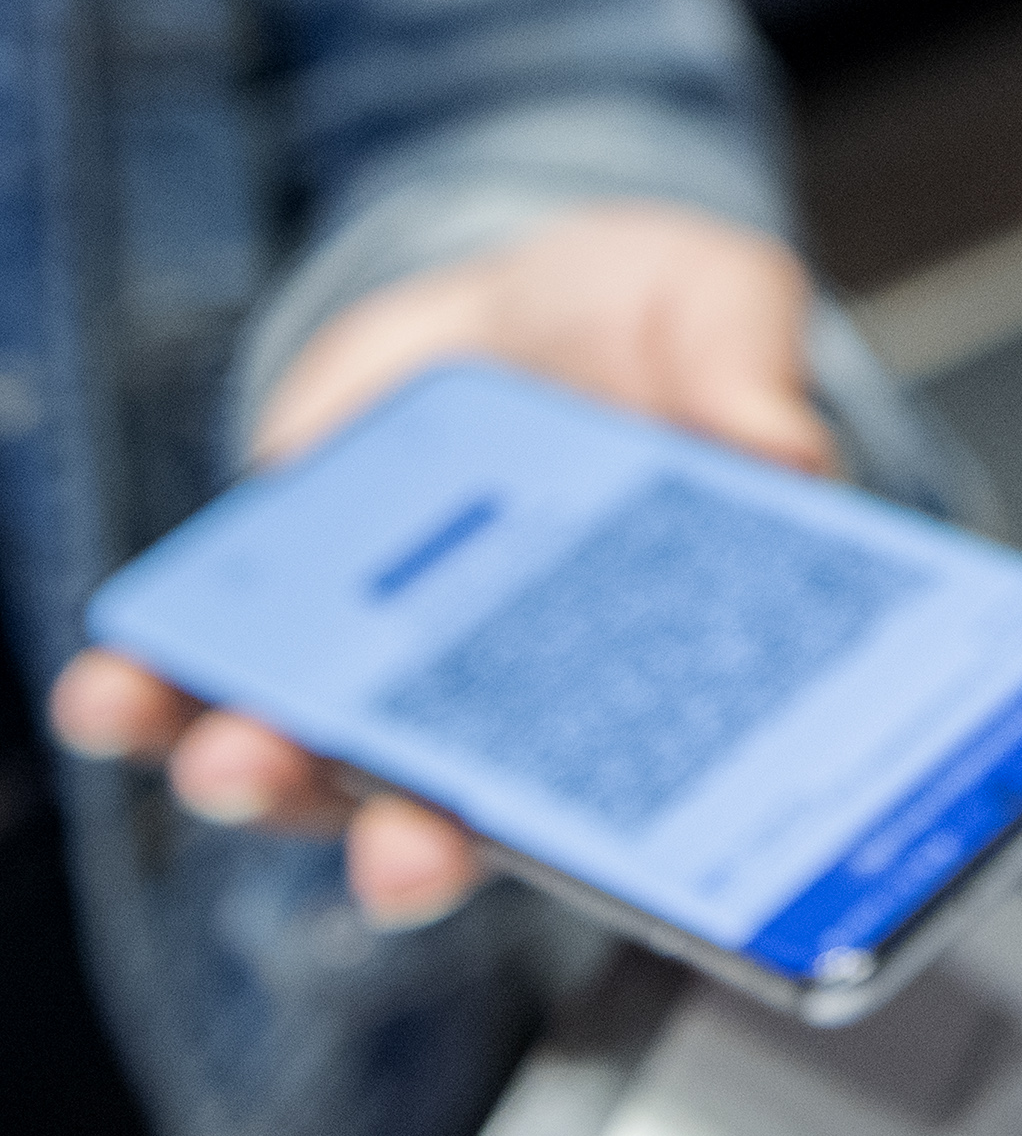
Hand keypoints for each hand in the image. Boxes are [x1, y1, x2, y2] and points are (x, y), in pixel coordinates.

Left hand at [52, 202, 829, 926]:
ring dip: (271, 782)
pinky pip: (202, 678)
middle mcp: (517, 691)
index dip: (618, 830)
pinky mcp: (279, 607)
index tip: (594, 848)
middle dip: (425, 847)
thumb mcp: (716, 296)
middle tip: (409, 853)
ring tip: (241, 757)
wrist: (512, 282)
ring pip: (322, 770)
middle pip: (475, 810)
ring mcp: (388, 659)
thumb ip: (745, 366)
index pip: (641, 773)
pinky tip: (121, 683)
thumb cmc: (646, 318)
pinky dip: (152, 696)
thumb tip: (786, 452)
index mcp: (653, 648)